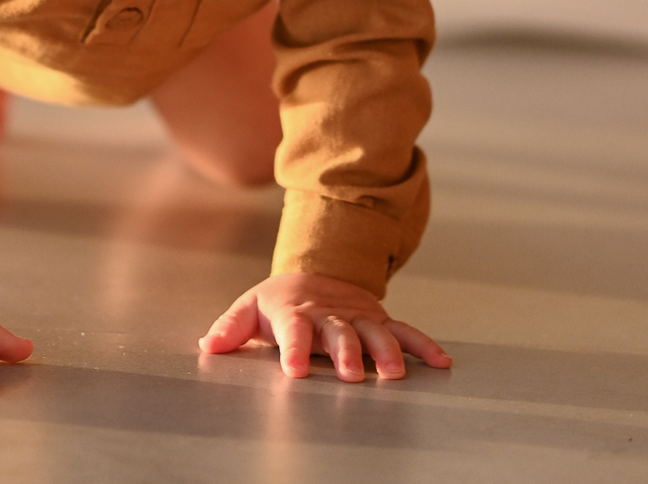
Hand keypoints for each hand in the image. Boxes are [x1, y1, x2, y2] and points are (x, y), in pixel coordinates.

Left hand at [199, 271, 450, 381]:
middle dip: (346, 353)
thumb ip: (230, 328)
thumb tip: (207, 345)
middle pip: (339, 334)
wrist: (315, 274)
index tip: (292, 371)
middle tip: (351, 374)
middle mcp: (329, 315)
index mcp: (295, 313)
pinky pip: (404, 331)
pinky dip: (423, 345)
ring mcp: (357, 317)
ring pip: (375, 333)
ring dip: (386, 352)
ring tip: (395, 373)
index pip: (292, 331)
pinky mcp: (379, 320)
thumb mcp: (250, 309)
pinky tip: (441, 362)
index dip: (292, 350)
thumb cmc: (279, 302)